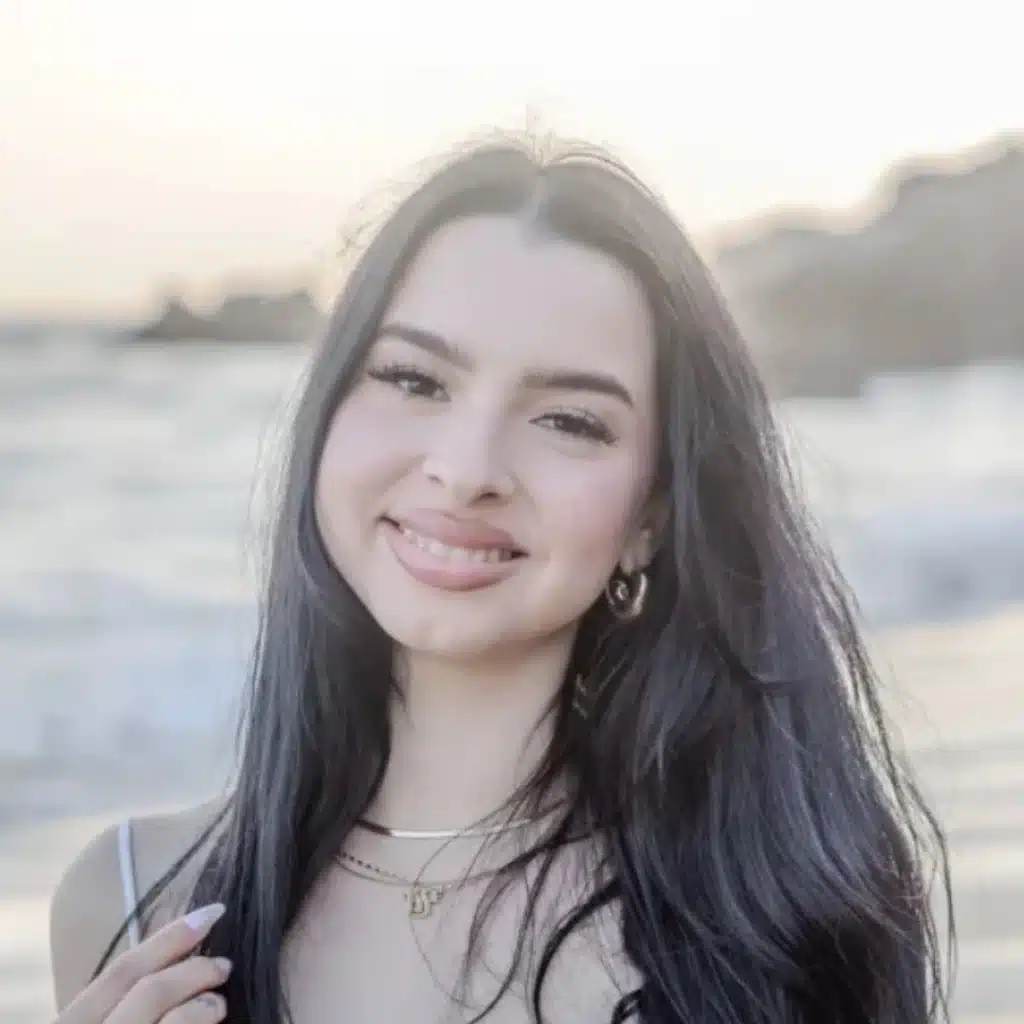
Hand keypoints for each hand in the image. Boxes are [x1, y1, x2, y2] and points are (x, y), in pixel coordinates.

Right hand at [55, 904, 231, 1022]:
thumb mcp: (95, 1019)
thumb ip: (116, 1000)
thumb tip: (174, 960)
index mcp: (70, 1023)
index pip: (121, 970)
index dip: (170, 937)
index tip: (212, 913)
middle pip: (149, 991)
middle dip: (194, 970)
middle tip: (225, 964)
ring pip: (171, 1022)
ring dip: (205, 1005)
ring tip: (218, 1004)